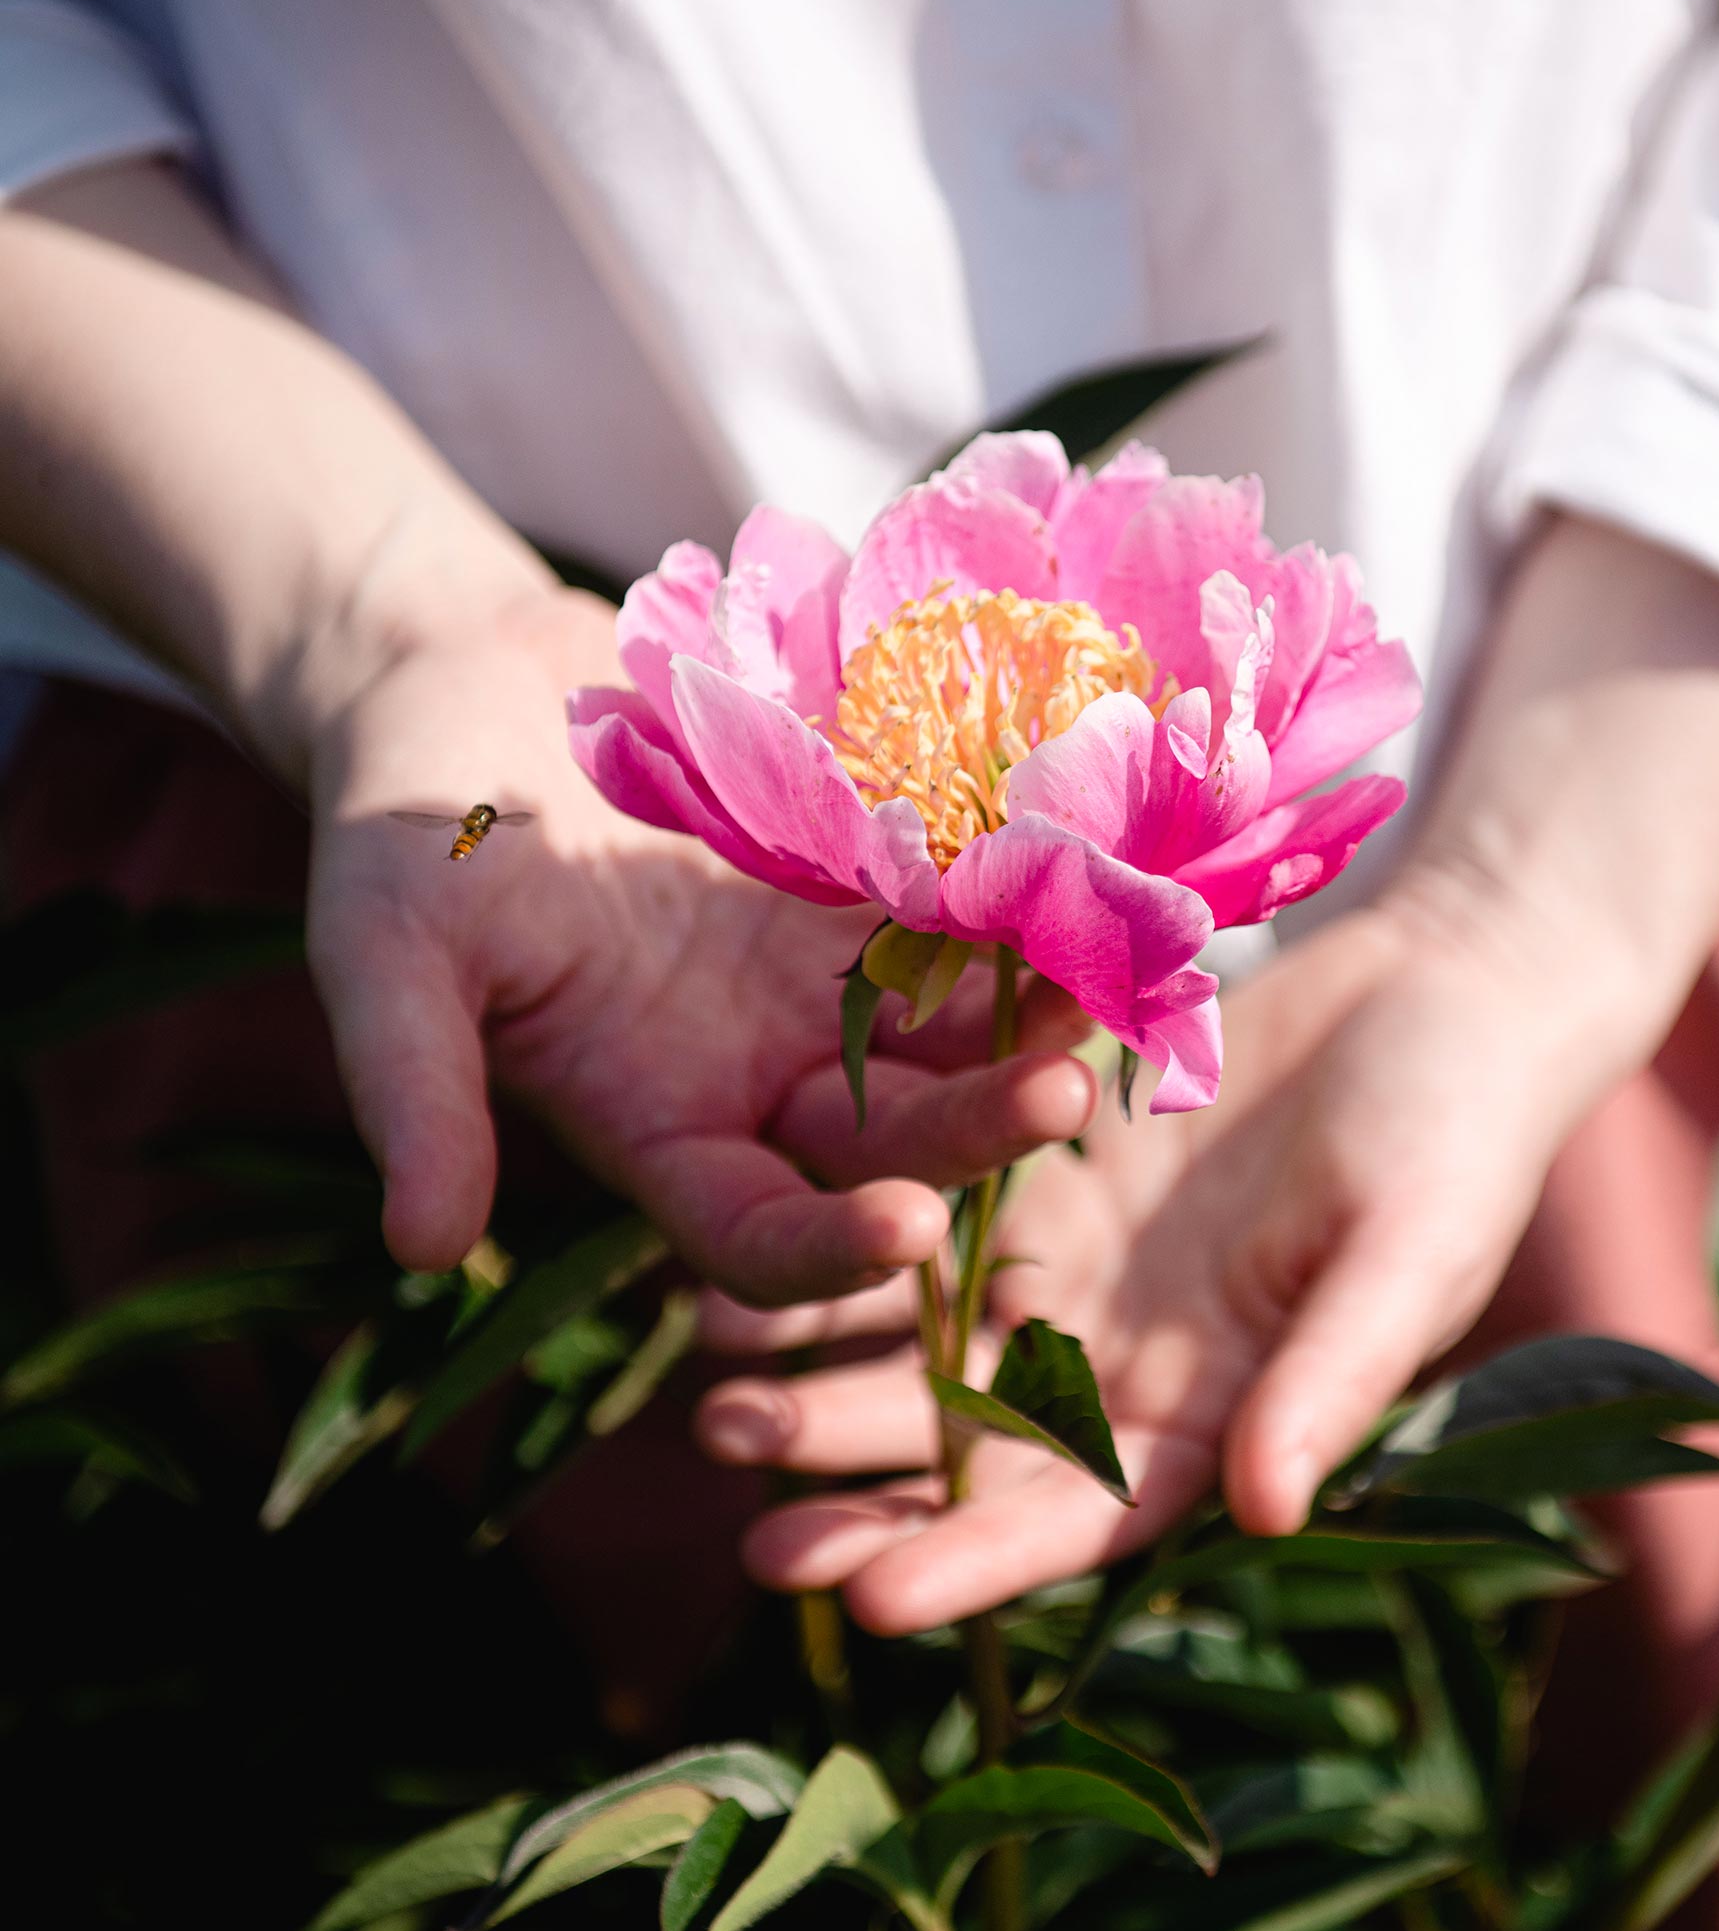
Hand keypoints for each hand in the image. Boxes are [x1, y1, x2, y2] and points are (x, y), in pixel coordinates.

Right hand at [305, 582, 1094, 1295]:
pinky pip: (962, 904)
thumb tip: (417, 1247)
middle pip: (891, 1140)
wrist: (467, 680)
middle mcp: (764, 1078)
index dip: (829, 1250)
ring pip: (953, 1030)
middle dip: (976, 1129)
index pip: (756, 1234)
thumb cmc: (408, 829)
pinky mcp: (865, 878)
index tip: (909, 1230)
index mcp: (658, 1130)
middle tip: (1062, 1095)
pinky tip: (1094, 866)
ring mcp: (826, 980)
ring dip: (1033, 1021)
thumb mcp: (388, 951)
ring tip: (1119, 983)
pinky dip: (1023, 896)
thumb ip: (413, 1090)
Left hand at [699, 517, 1718, 1626]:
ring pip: (921, 1332)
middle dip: (853, 1473)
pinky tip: (751, 1242)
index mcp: (1209, 1420)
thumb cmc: (1454, 1141)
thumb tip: (1267, 1514)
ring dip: (819, 1361)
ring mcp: (1070, 1260)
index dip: (970, 1563)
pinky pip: (928, 1200)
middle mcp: (1117, 1359)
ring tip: (710, 1378)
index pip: (1073, 1520)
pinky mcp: (1036, 1158)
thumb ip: (1330, 1379)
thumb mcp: (1403, 1257)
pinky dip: (846, 1231)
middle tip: (736, 1500)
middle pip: (965, 1441)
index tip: (863, 1600)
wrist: (1440, 990)